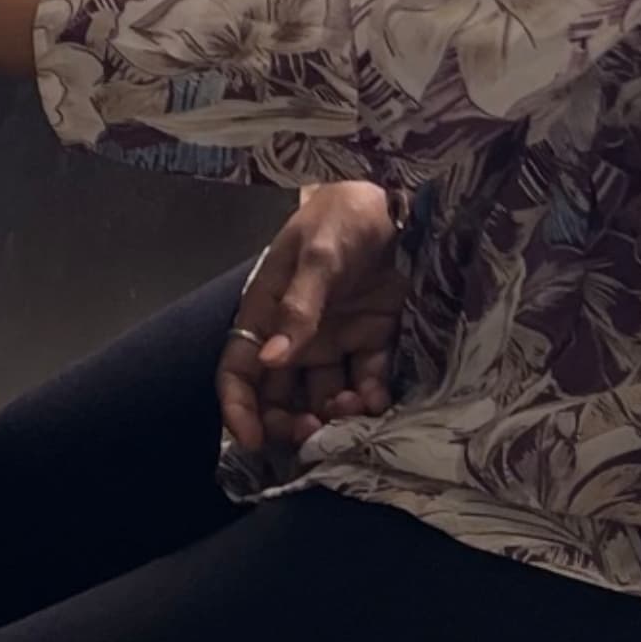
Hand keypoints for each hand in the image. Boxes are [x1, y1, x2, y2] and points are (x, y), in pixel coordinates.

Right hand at [217, 181, 404, 465]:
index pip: (240, 367)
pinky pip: (366, 382)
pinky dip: (369, 398)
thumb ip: (298, 309)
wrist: (401, 201)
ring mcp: (336, 338)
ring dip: (332, 415)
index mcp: (267, 309)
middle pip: (278, 394)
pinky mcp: (374, 340)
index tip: (252, 440)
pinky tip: (376, 400)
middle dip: (288, 423)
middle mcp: (296, 333)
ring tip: (351, 411)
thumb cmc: (344, 218)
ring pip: (323, 396)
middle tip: (312, 435)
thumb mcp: (318, 256)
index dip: (238, 406)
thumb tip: (272, 360)